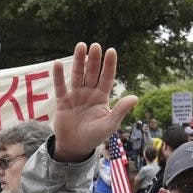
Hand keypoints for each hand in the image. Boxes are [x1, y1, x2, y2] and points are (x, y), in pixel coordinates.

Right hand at [51, 43, 137, 161]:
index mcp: (102, 98)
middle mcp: (89, 93)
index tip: (111, 51)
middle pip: (92, 73)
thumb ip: (120, 110)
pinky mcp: (63, 101)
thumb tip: (135, 97)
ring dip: (78, 61)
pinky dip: (58, 76)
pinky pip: (60, 87)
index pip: (107, 78)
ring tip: (80, 46)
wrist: (76, 147)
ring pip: (77, 75)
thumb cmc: (95, 137)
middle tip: (96, 45)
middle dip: (94, 60)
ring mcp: (75, 96)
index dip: (109, 65)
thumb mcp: (109, 125)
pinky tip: (57, 64)